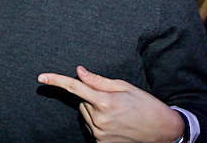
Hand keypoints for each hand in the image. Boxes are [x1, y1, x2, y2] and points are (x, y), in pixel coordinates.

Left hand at [38, 66, 183, 142]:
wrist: (164, 132)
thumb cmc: (146, 105)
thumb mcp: (124, 87)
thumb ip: (98, 81)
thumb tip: (79, 72)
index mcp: (104, 102)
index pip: (75, 87)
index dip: (56, 80)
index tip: (41, 77)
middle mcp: (99, 120)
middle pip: (82, 100)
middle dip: (91, 96)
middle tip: (112, 98)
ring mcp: (99, 134)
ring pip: (85, 113)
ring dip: (94, 109)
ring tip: (117, 111)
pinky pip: (91, 126)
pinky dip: (97, 121)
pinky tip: (116, 121)